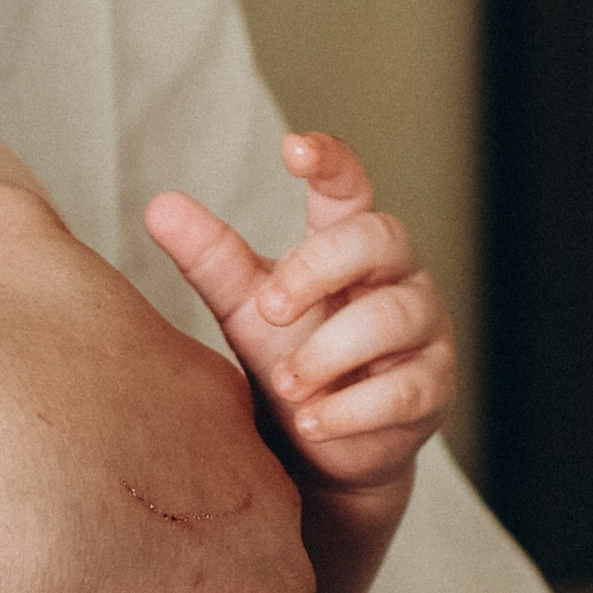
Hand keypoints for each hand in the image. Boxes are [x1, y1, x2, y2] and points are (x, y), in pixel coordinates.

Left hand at [145, 134, 455, 491]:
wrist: (318, 444)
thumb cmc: (288, 355)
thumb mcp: (246, 306)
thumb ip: (211, 259)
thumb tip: (158, 206)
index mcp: (352, 243)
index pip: (350, 187)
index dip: (329, 162)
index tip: (292, 147)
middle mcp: (398, 275)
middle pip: (379, 237)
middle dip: (318, 269)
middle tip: (269, 310)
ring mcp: (424, 329)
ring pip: (392, 317)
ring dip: (329, 352)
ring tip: (284, 383)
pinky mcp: (434, 387)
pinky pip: (405, 390)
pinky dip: (351, 409)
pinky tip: (311, 421)